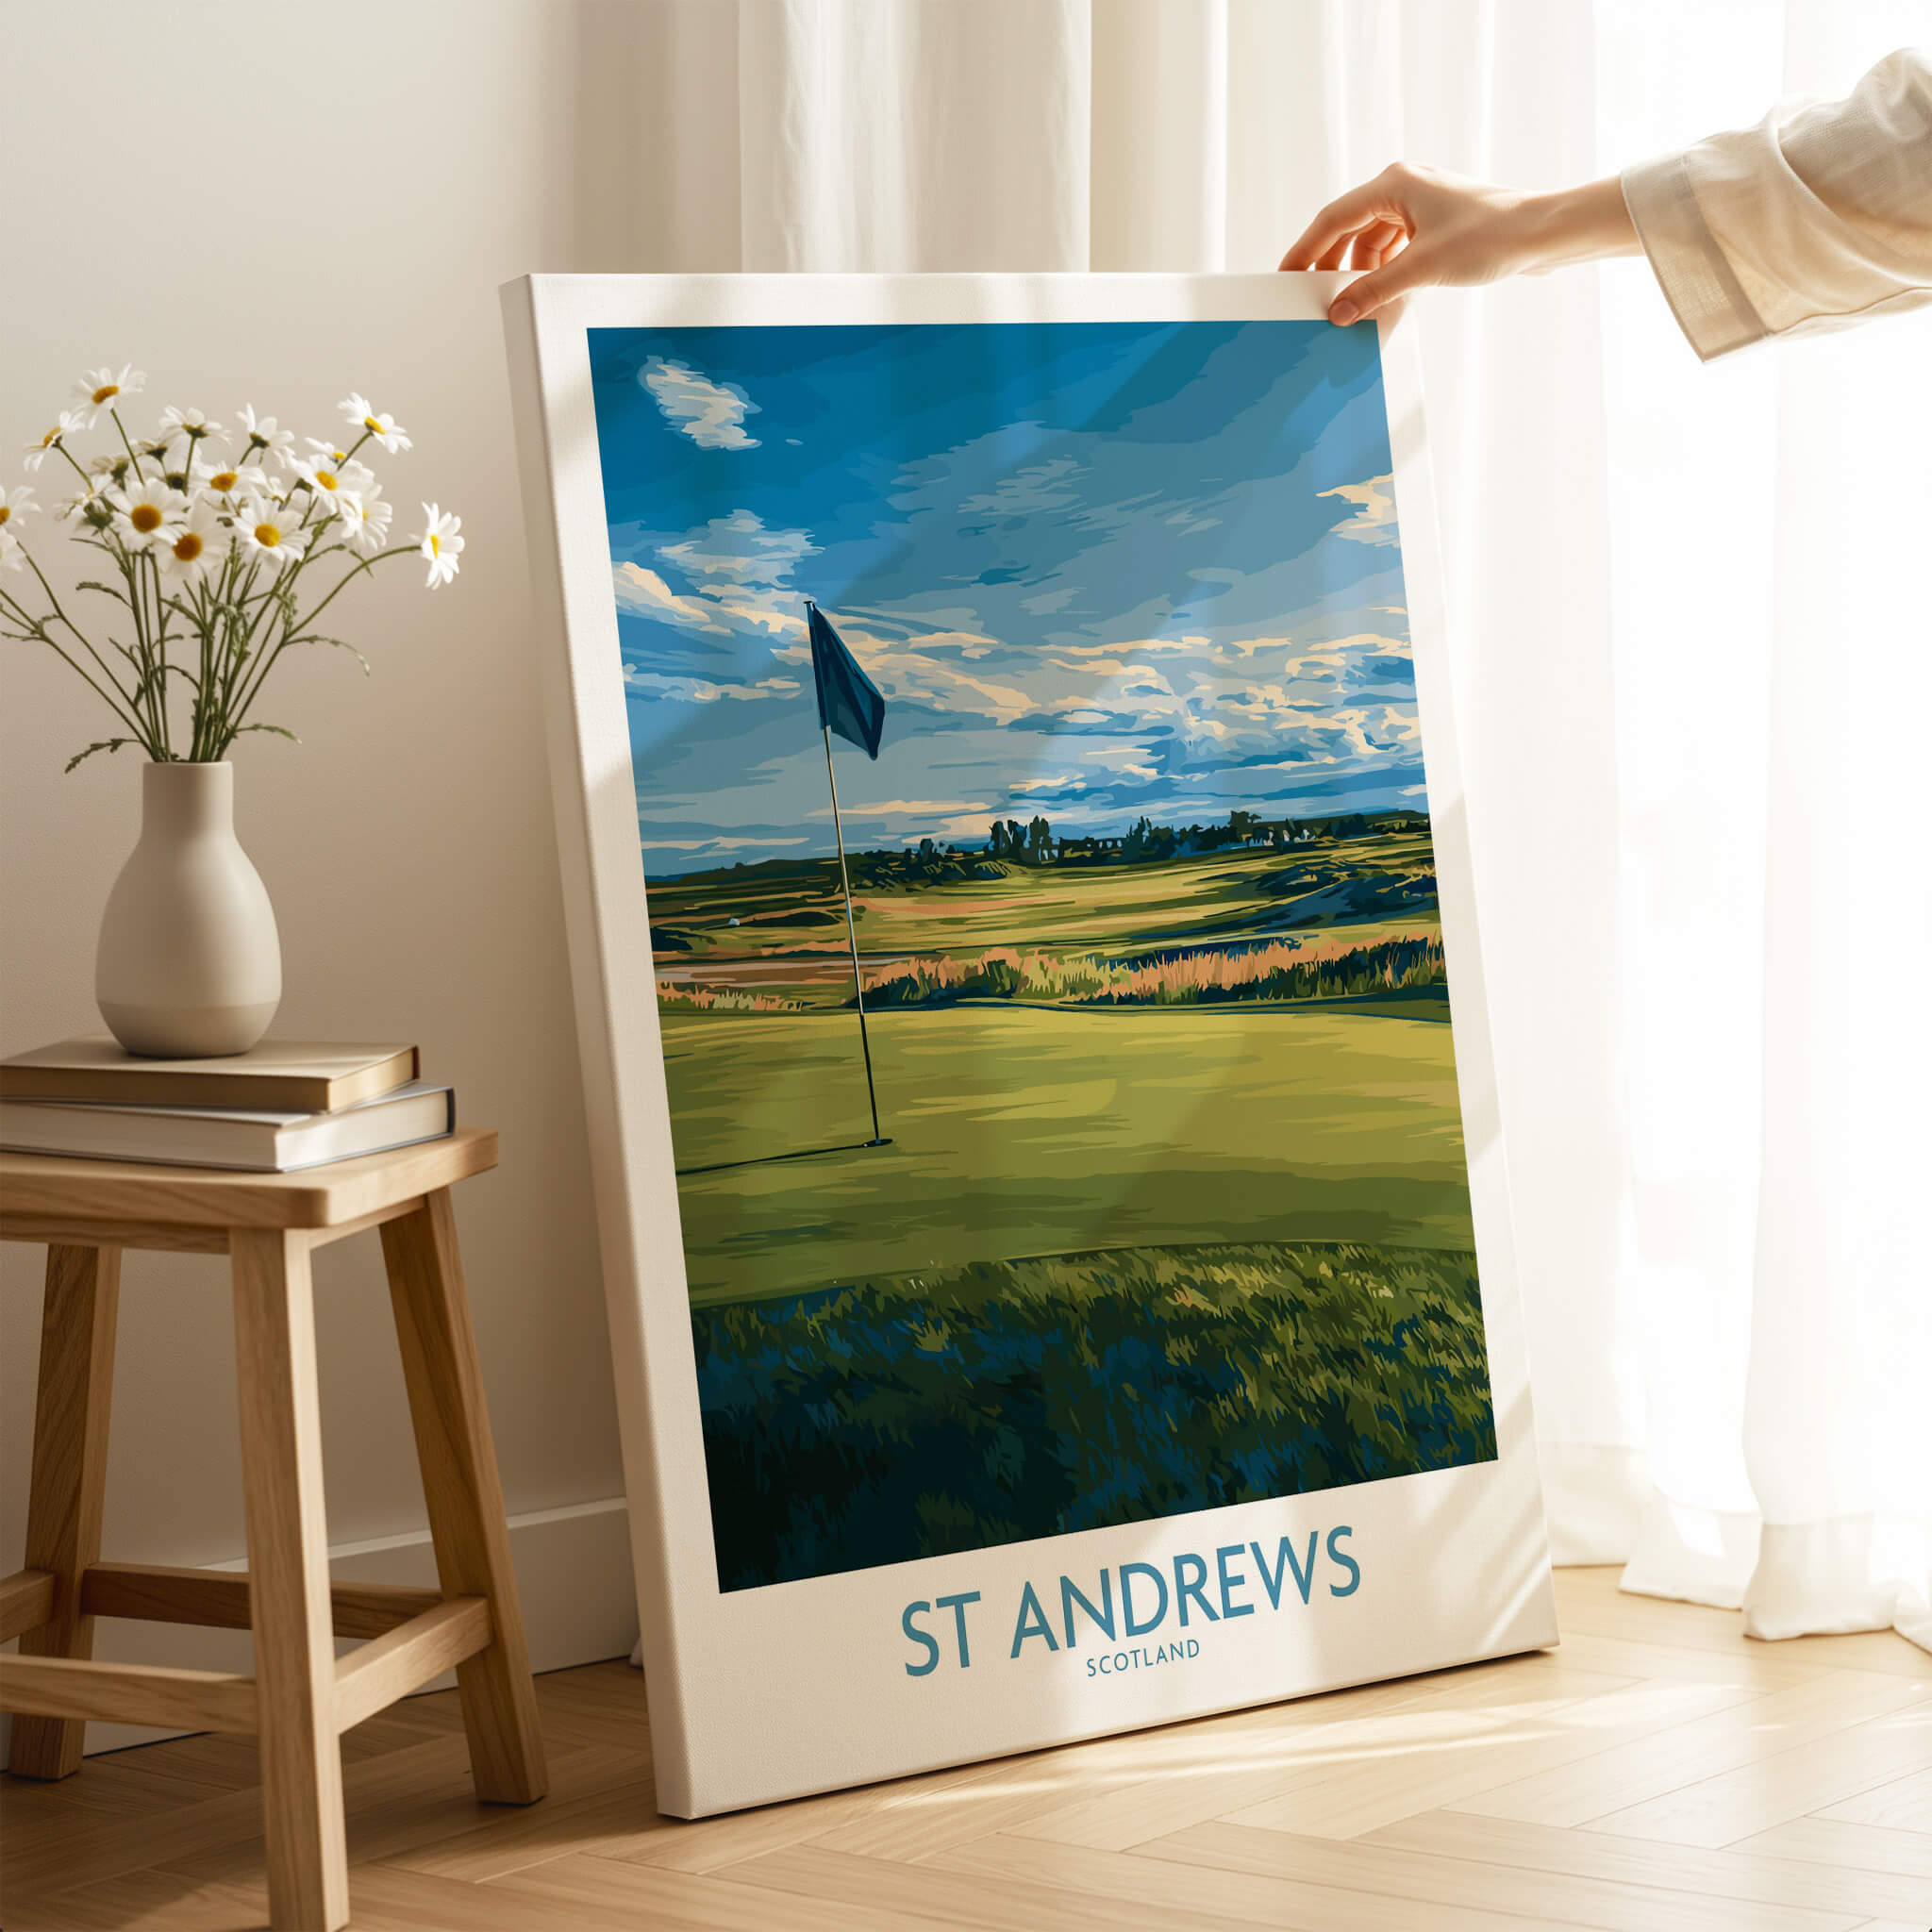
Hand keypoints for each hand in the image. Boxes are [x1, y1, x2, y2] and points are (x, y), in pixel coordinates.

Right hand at [1280, 165, 1640, 324]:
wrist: (1544, 234)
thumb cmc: (1492, 236)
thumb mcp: (1422, 269)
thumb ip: (1374, 291)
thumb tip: (1339, 312)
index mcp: (1395, 184)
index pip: (1334, 219)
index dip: (1305, 249)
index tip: (1285, 276)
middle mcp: (1405, 187)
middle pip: (1351, 229)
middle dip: (1333, 265)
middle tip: (1313, 297)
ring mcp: (1423, 204)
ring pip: (1374, 241)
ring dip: (1362, 273)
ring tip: (1351, 304)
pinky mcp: (1439, 223)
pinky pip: (1397, 248)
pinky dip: (1386, 271)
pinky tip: (1383, 296)